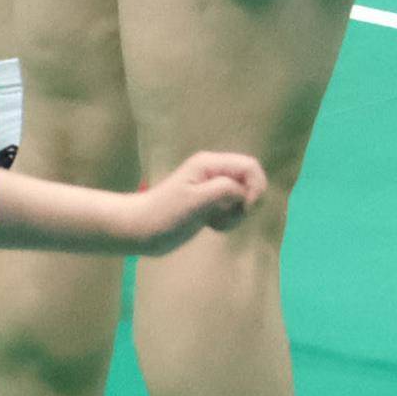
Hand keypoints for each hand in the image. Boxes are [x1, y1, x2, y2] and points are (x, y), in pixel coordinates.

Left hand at [125, 151, 267, 251]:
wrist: (141, 230)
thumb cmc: (165, 214)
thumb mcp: (196, 200)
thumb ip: (224, 189)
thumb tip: (244, 191)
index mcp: (210, 164)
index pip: (250, 167)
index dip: (255, 188)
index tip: (244, 209)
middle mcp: (214, 172)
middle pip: (249, 182)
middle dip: (246, 204)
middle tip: (227, 218)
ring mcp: (212, 189)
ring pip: (243, 198)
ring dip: (236, 215)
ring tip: (215, 223)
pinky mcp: (210, 204)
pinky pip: (233, 209)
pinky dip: (229, 220)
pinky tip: (211, 226)